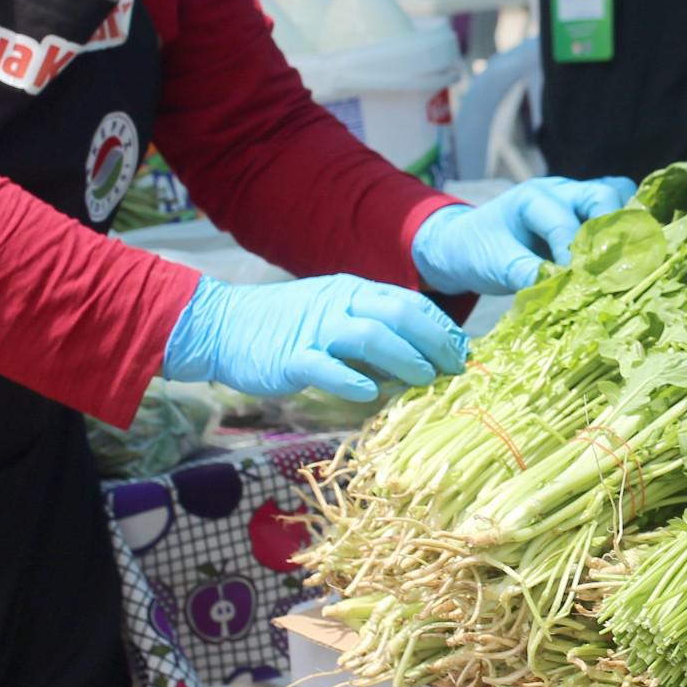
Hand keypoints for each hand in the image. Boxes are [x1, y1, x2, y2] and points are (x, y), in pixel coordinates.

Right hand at [162, 274, 466, 403]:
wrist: (222, 326)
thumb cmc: (286, 327)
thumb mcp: (334, 317)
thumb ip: (373, 335)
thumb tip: (420, 362)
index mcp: (354, 292)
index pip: (410, 302)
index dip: (442, 328)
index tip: (464, 354)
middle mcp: (339, 304)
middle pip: (399, 313)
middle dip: (434, 342)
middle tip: (455, 370)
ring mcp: (314, 330)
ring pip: (370, 336)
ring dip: (405, 359)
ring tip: (425, 380)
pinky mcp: (290, 358)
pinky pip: (325, 367)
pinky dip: (351, 380)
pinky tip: (369, 395)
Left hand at [410, 177, 637, 293]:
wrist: (463, 246)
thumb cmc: (476, 251)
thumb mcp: (494, 266)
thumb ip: (527, 273)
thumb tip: (565, 288)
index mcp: (532, 198)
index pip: (564, 223)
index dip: (575, 256)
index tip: (582, 285)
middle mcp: (559, 191)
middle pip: (603, 195)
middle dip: (610, 231)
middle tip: (610, 269)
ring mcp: (575, 199)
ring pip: (617, 196)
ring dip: (624, 226)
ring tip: (625, 260)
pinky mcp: (584, 214)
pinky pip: (615, 211)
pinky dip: (623, 229)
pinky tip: (624, 257)